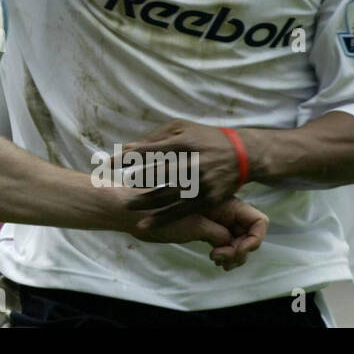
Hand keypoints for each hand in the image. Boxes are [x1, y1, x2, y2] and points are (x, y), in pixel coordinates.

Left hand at [116, 119, 246, 227]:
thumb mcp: (183, 128)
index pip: (152, 149)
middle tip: (117, 185)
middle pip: (160, 173)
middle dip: (137, 180)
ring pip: (169, 195)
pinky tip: (146, 224)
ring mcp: (203, 183)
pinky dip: (163, 219)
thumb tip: (128, 148)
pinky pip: (182, 211)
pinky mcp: (209, 199)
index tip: (109, 162)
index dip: (129, 156)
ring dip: (146, 202)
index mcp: (186, 142)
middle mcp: (195, 163)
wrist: (243, 155)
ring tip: (127, 206)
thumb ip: (156, 136)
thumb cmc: (205, 138)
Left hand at [128, 197, 267, 270]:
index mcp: (224, 203)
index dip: (254, 239)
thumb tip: (231, 245)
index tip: (237, 251)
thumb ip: (215, 231)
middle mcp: (223, 211)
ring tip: (217, 260)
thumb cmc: (157, 211)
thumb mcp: (192, 223)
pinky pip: (223, 244)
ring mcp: (214, 221)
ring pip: (236, 242)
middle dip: (241, 251)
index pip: (257, 222)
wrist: (131, 210)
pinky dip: (224, 254)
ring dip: (233, 255)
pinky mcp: (203, 229)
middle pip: (248, 235)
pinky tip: (214, 260)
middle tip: (221, 260)